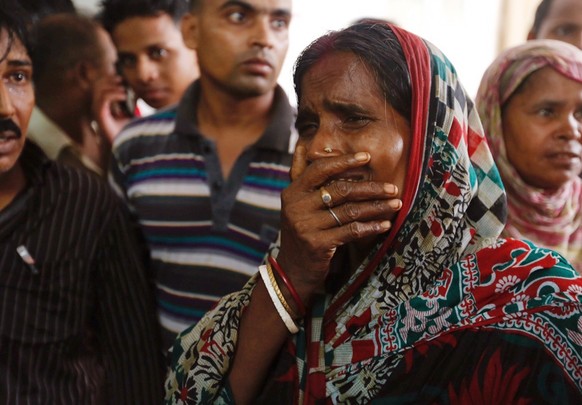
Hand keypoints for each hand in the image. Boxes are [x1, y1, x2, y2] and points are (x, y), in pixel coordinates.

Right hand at [91, 75, 131, 142]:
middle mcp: (98, 106)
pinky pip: (102, 99)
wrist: (127, 146)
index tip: (121, 78)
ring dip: (112, 87)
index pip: (99, 85)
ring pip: (99, 90)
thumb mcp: (132, 113)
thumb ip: (132, 102)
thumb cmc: (129, 130)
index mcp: (104, 104)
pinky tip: (124, 97)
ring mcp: (98, 111)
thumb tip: (139, 91)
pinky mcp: (100, 116)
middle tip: (122, 82)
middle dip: (109, 80)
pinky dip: (113, 94)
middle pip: (97, 84)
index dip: (108, 79)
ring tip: (124, 91)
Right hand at [276, 145, 401, 298]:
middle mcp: (297, 207)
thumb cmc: (301, 230)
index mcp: (293, 192)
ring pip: (349, 211)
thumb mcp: (295, 202)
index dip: (344, 161)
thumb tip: (303, 145)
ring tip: (395, 204)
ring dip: (376, 207)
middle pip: (340, 190)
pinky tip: (385, 224)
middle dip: (370, 188)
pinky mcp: (318, 244)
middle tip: (392, 188)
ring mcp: (306, 226)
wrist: (293, 269)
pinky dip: (371, 227)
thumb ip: (300, 174)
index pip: (320, 169)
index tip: (367, 157)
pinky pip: (351, 231)